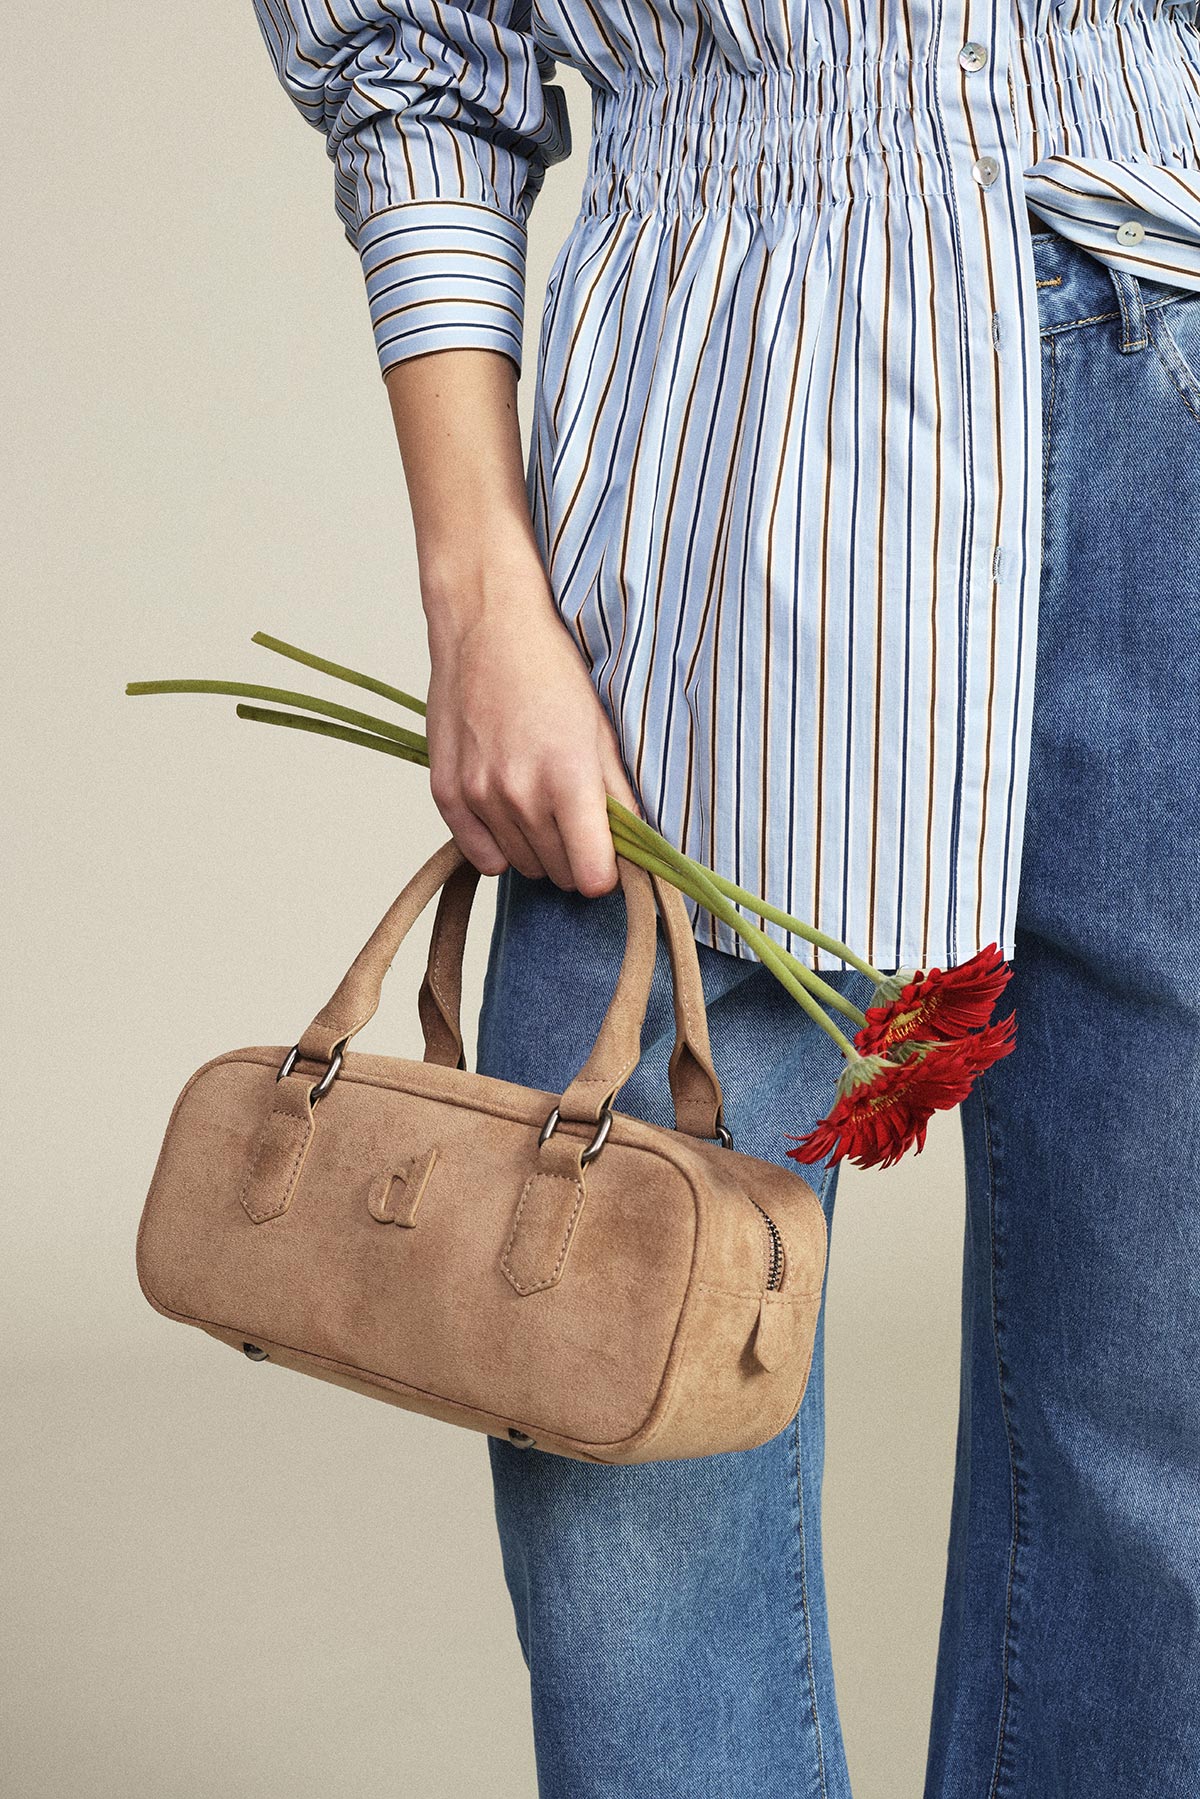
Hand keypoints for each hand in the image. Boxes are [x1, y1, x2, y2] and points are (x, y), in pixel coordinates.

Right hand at [422, 561, 642, 895]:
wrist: (487, 624)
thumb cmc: (551, 670)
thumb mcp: (602, 730)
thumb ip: (619, 797)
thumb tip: (635, 850)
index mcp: (568, 777)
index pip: (592, 875)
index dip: (606, 871)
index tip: (608, 854)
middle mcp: (519, 793)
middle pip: (558, 874)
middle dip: (575, 856)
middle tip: (578, 818)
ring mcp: (479, 795)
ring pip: (523, 866)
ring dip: (539, 847)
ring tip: (543, 800)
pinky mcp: (447, 793)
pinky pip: (482, 856)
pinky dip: (500, 846)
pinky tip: (511, 813)